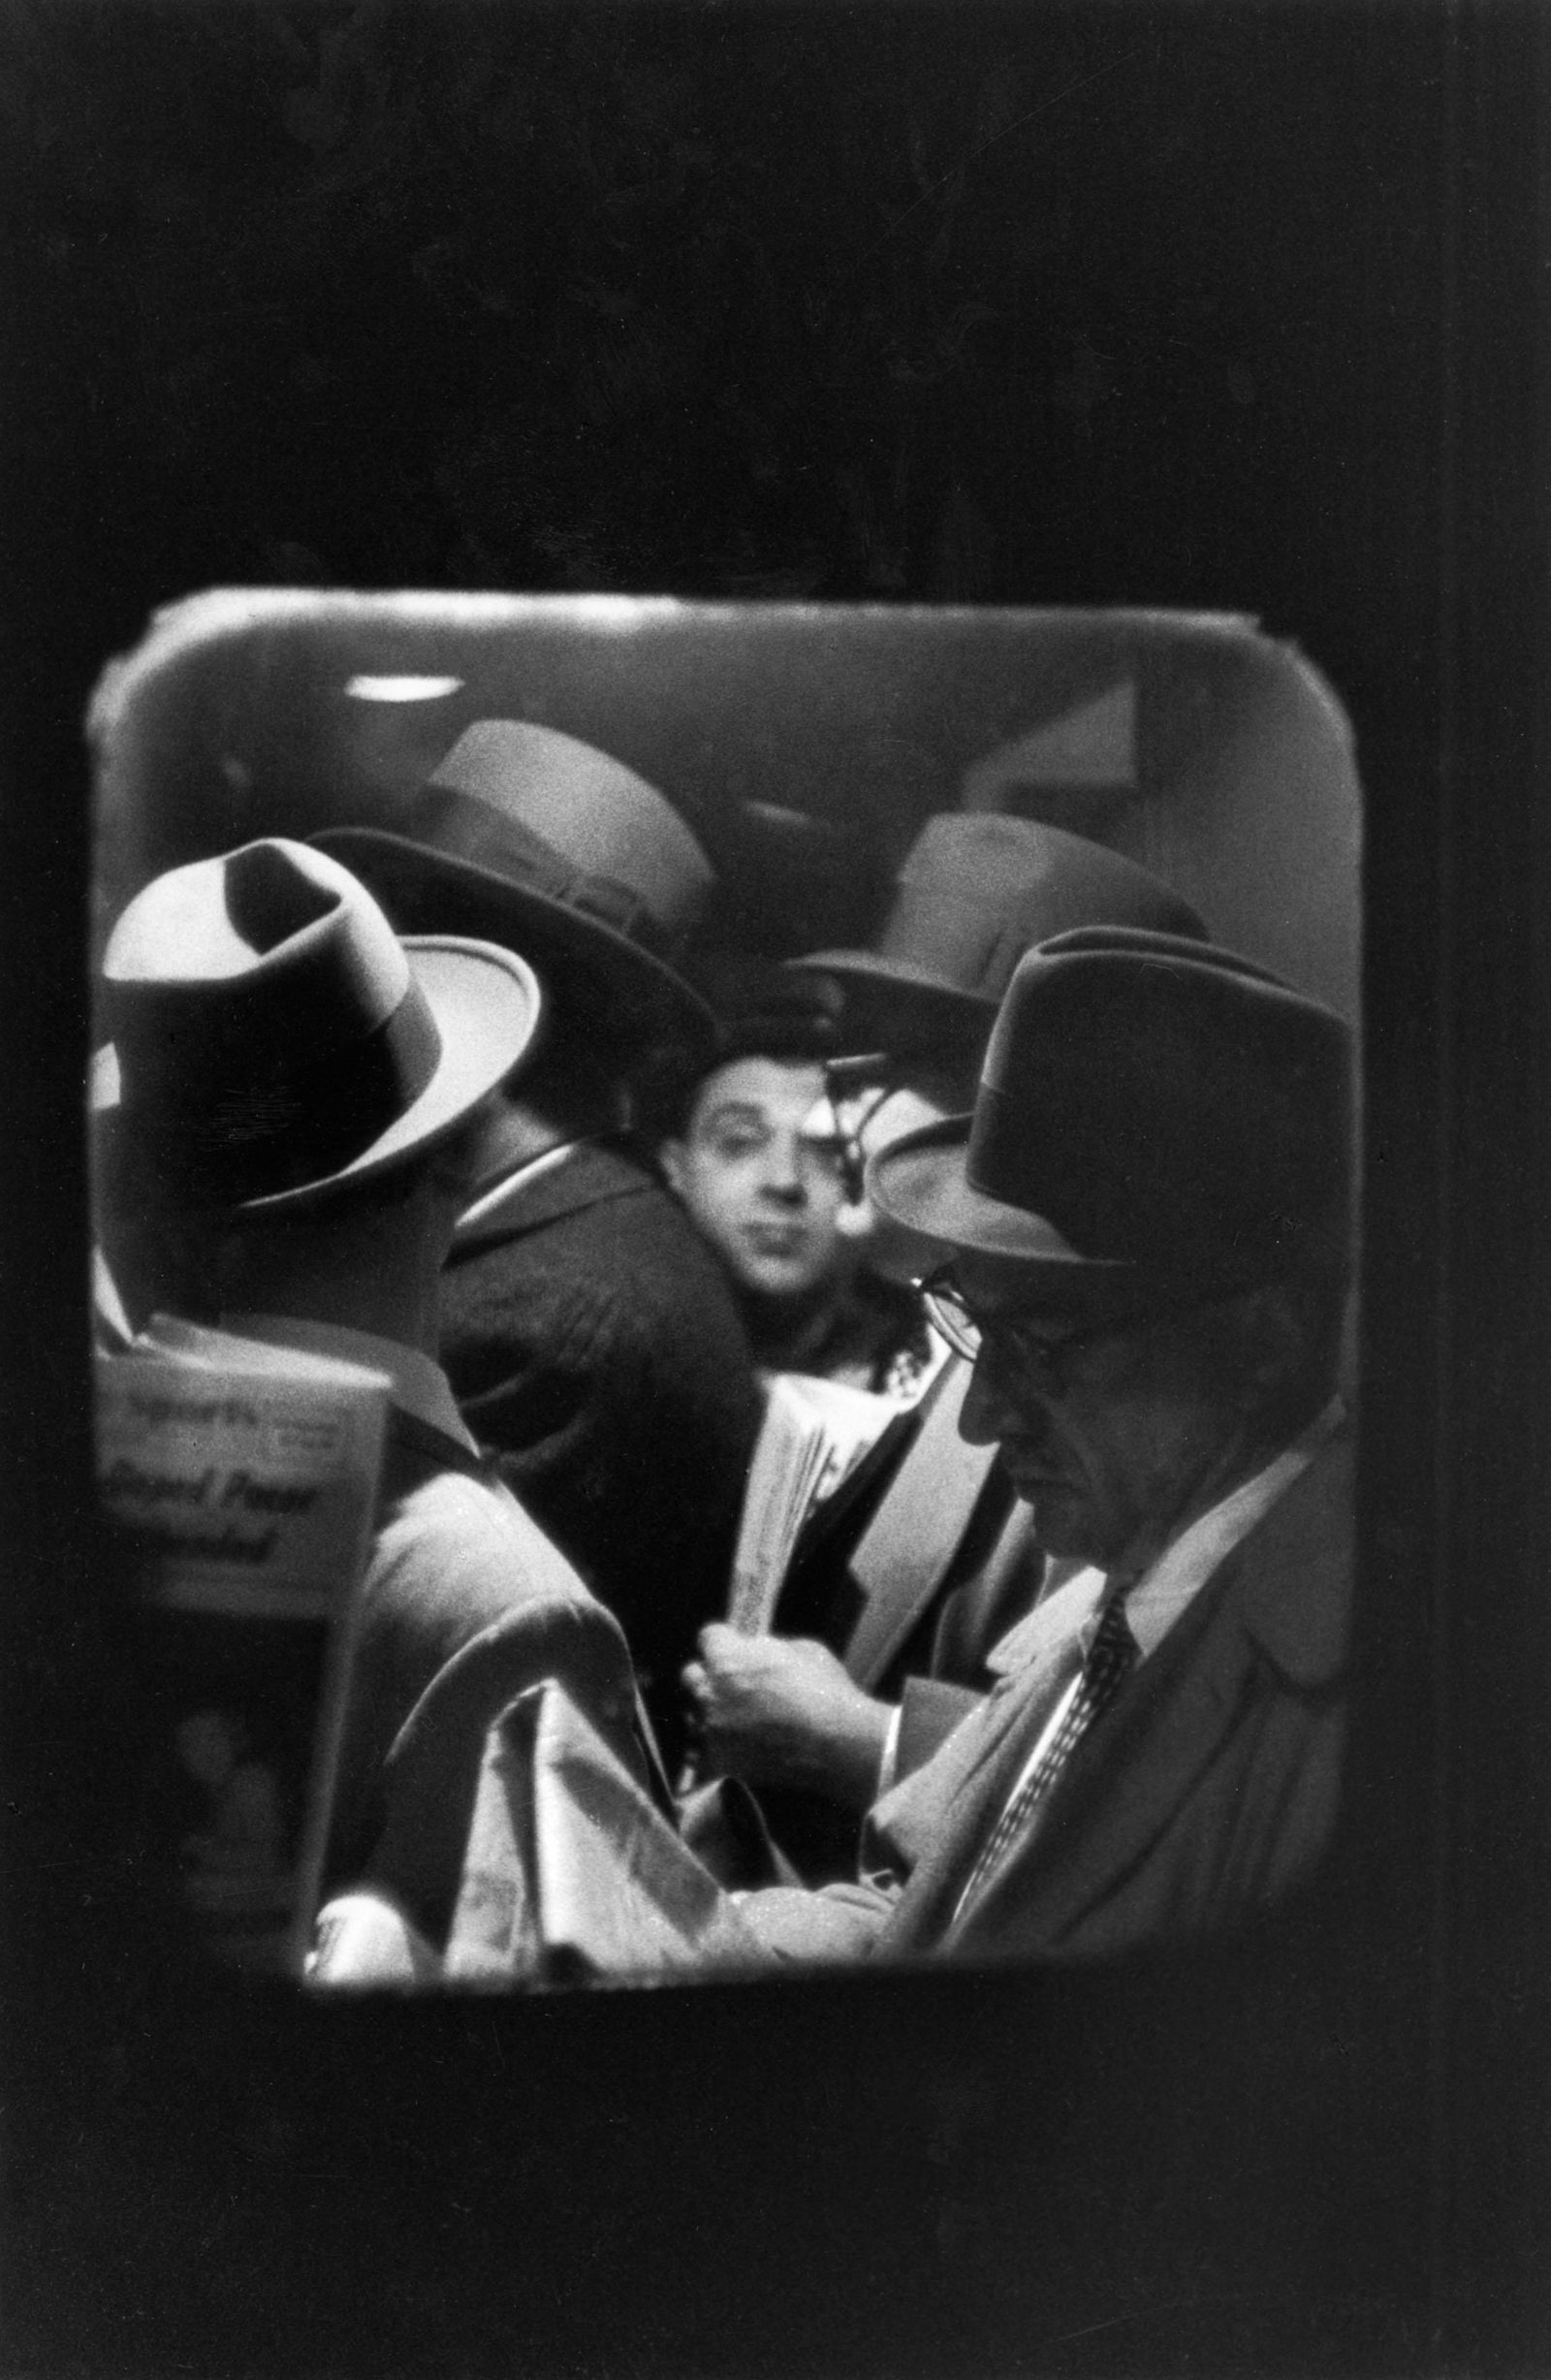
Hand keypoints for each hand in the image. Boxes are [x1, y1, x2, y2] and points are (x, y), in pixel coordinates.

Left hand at [681, 1625, 890, 1810]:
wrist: (837, 1744)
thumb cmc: (825, 1693)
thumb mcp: (802, 1649)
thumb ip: (767, 1647)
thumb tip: (756, 1650)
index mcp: (728, 1658)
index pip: (708, 1637)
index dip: (725, 1641)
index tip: (734, 1647)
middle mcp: (711, 1693)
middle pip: (692, 1675)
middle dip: (710, 1675)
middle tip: (734, 1682)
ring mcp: (712, 1730)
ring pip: (694, 1713)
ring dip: (710, 1711)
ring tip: (737, 1717)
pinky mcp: (719, 1761)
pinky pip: (699, 1751)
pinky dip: (711, 1746)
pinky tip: (731, 1743)